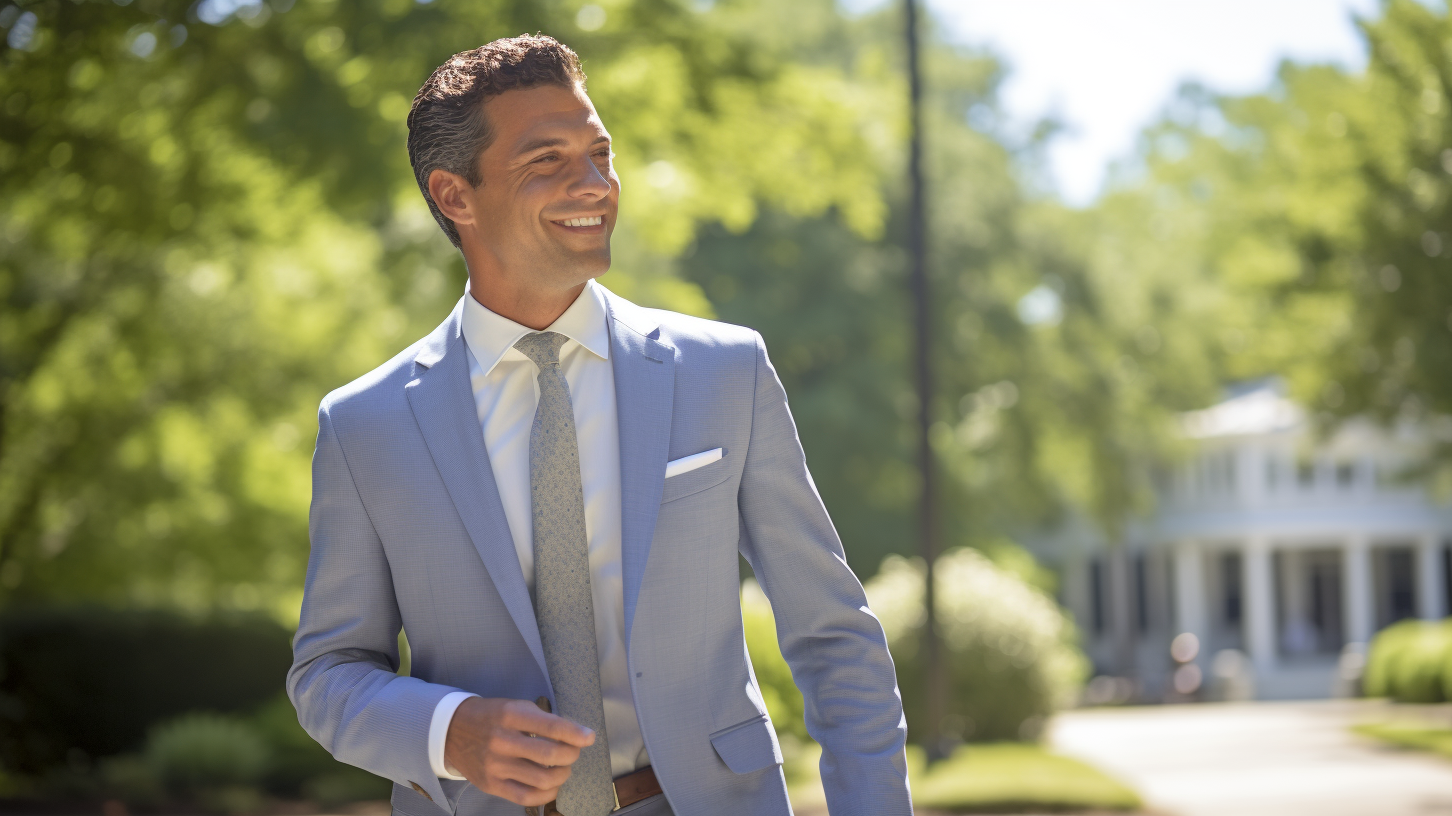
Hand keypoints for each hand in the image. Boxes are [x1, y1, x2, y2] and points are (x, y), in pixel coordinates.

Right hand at [444, 697, 595, 806]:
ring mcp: (495, 766)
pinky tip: (552, 785)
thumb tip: (575, 735)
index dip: (575, 734)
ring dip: (562, 774)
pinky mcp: (491, 785)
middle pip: (550, 754)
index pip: (551, 726)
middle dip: (571, 754)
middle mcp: (502, 741)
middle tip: (573, 752)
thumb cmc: (491, 716)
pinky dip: (547, 794)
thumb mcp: (515, 706)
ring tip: (563, 768)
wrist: (451, 730)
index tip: (589, 737)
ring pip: (543, 779)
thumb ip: (542, 720)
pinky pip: (527, 797)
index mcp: (510, 715)